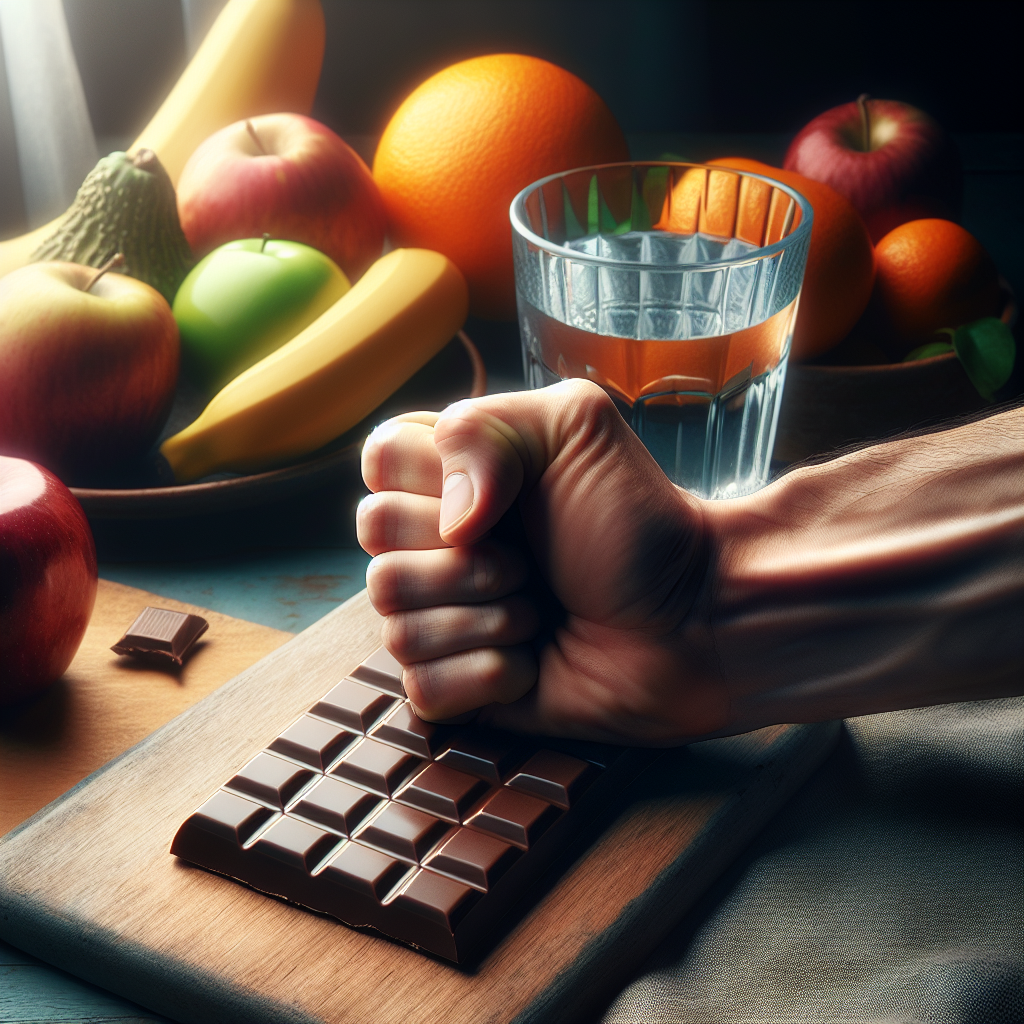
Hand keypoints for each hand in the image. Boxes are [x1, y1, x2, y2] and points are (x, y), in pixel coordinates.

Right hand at [358, 380, 727, 744]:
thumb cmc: (638, 523)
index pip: (379, 460)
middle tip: (531, 561)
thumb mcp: (576, 429)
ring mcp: (443, 614)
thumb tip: (446, 518)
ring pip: (395, 621)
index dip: (433, 480)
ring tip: (540, 610)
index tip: (504, 497)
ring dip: (488, 619)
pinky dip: (488, 676)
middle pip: (376, 545)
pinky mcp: (457, 683)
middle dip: (468, 559)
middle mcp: (437, 542)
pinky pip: (422, 686)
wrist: (692, 619)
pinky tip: (531, 662)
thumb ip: (486, 429)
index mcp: (453, 474)